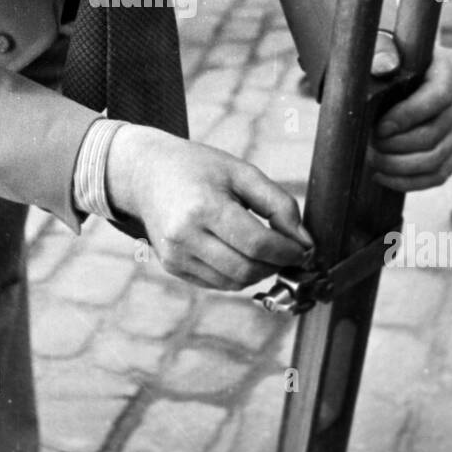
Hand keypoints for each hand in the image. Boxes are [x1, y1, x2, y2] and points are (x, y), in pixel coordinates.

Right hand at [105, 126, 313, 291]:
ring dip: (259, 272)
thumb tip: (305, 242)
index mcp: (204, 207)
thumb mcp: (242, 172)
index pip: (258, 245)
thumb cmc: (199, 168)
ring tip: (266, 251)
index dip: (288, 252)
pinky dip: (237, 275)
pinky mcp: (172, 267)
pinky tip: (241, 253)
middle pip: (247, 269)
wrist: (146, 173)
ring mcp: (175, 255)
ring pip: (234, 282)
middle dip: (276, 265)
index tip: (304, 249)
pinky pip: (217, 283)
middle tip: (290, 252)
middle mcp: (185, 236)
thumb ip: (279, 204)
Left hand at [367, 44, 451, 190]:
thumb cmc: (385, 57)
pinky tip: (381, 176)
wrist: (394, 72)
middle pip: (436, 133)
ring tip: (371, 160)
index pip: (438, 97)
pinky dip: (408, 181)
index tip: (379, 128)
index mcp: (451, 66)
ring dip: (399, 166)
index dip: (408, 117)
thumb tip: (384, 65)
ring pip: (437, 158)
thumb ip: (380, 51)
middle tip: (368, 146)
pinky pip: (439, 175)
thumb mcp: (379, 47)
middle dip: (397, 146)